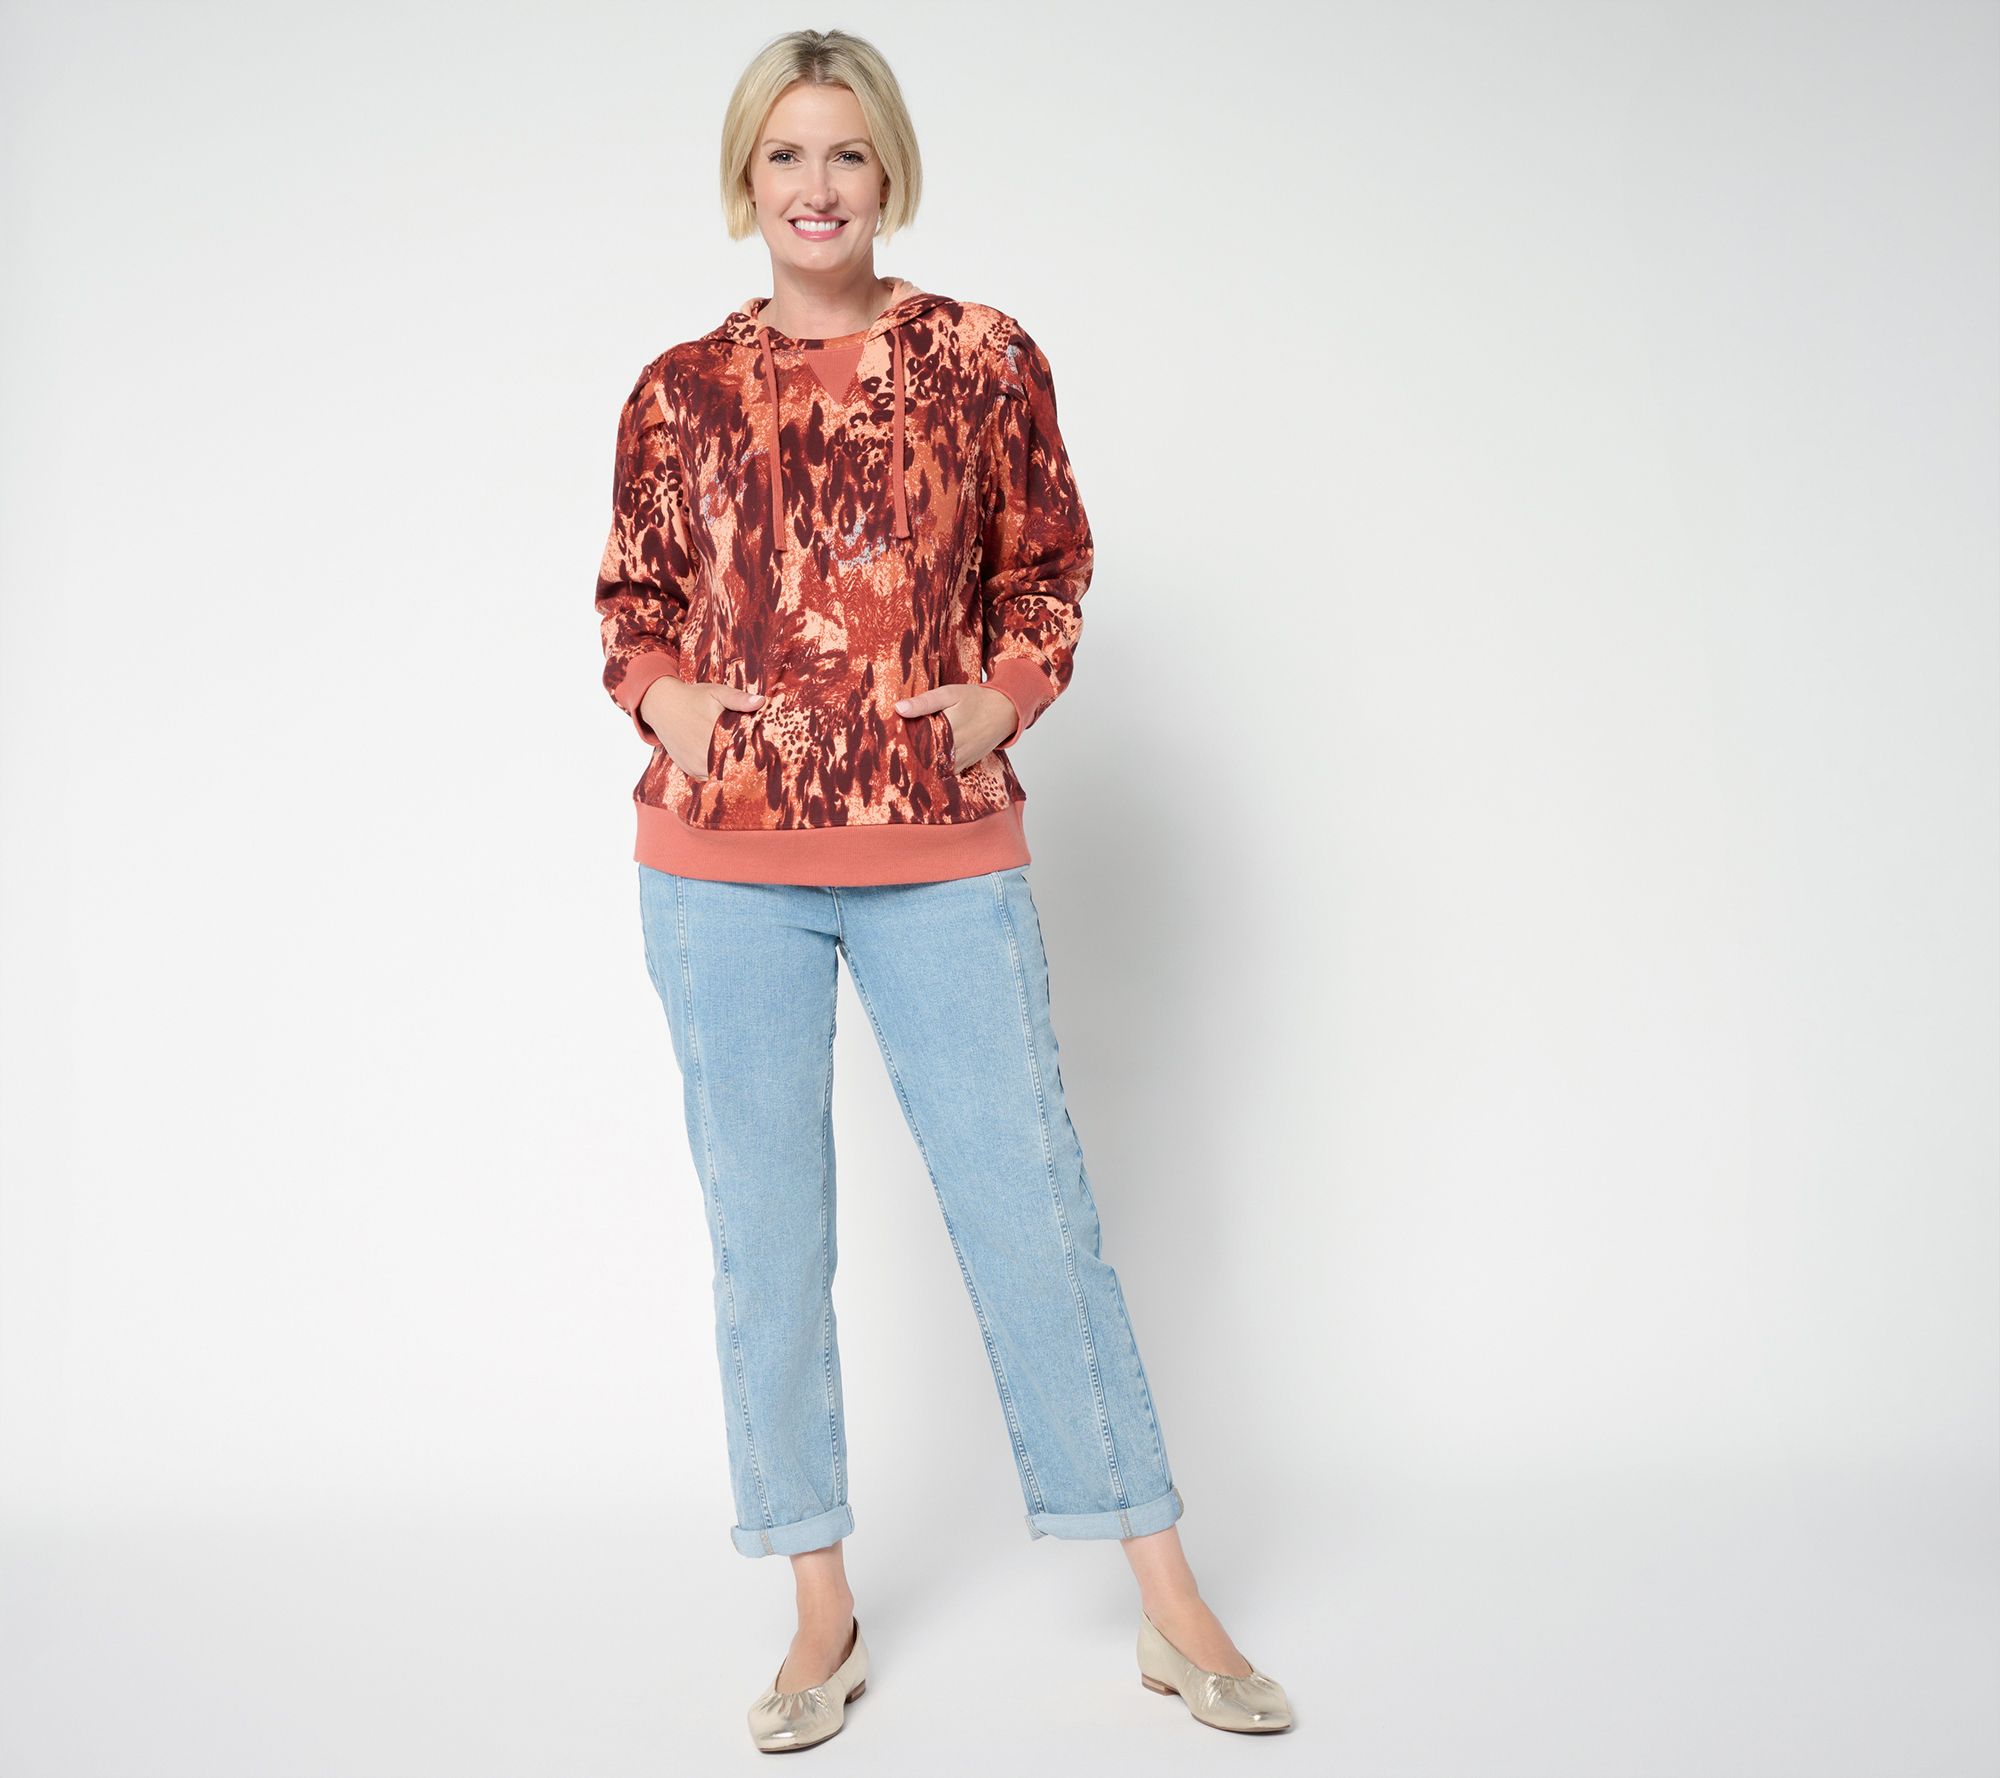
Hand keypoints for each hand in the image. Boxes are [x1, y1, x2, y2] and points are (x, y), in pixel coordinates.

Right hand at [639, 676, 765, 779]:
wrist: (662, 705)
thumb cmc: (692, 697)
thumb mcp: (716, 693)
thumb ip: (738, 699)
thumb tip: (761, 702)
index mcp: (715, 735)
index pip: (743, 753)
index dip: (755, 756)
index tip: (766, 756)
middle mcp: (704, 754)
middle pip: (733, 768)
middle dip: (746, 766)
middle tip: (760, 765)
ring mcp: (695, 765)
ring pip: (721, 776)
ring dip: (732, 772)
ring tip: (745, 767)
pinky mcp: (689, 770)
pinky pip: (709, 778)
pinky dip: (718, 774)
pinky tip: (726, 766)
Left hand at [894, 683, 1014, 772]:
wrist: (1006, 710)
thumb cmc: (976, 699)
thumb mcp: (950, 694)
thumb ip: (925, 702)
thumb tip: (899, 708)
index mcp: (949, 731)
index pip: (918, 745)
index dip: (903, 746)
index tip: (889, 744)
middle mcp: (956, 750)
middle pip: (925, 760)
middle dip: (910, 758)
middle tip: (891, 755)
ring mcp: (963, 760)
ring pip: (936, 769)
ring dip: (923, 765)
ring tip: (905, 760)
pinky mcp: (967, 764)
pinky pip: (947, 771)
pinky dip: (936, 768)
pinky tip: (925, 762)